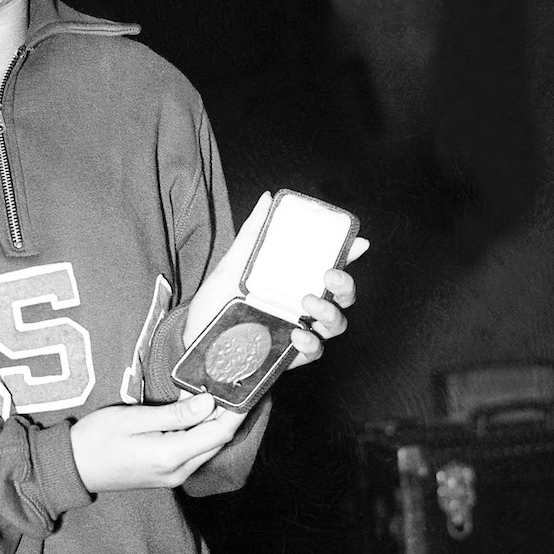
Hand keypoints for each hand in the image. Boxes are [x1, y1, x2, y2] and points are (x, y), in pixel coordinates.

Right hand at [69, 393, 246, 492]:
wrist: (72, 467)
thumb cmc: (97, 438)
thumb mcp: (134, 418)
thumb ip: (174, 413)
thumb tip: (209, 402)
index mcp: (171, 457)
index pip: (218, 433)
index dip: (236, 410)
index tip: (247, 386)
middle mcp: (178, 471)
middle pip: (217, 441)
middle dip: (230, 414)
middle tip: (234, 382)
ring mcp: (173, 475)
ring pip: (208, 446)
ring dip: (216, 422)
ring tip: (219, 391)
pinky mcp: (166, 472)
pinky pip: (195, 450)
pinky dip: (202, 431)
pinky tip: (198, 411)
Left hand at [183, 192, 363, 368]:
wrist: (195, 336)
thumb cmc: (216, 300)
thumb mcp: (233, 263)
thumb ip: (253, 233)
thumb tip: (267, 200)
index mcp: (292, 280)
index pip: (329, 266)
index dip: (349, 254)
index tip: (358, 244)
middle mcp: (301, 304)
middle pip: (341, 296)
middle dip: (346, 285)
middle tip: (329, 275)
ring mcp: (298, 329)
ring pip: (335, 324)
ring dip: (331, 312)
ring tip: (308, 302)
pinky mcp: (290, 354)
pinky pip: (315, 351)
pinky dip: (312, 343)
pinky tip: (297, 334)